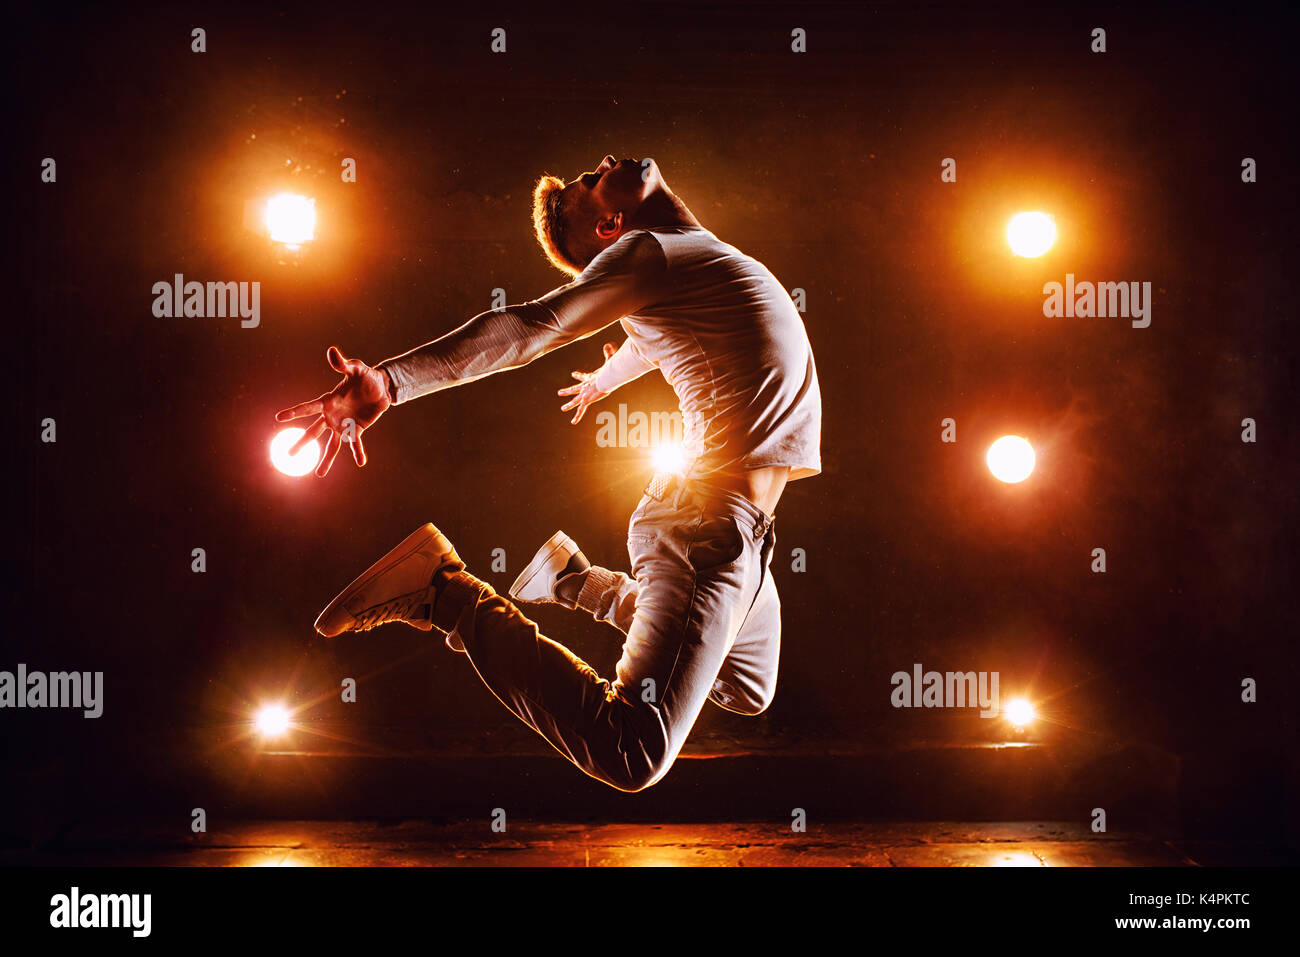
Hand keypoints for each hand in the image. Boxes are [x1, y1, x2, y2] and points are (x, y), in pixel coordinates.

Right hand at [275, 346, 390, 476]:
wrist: (381, 387)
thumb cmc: (366, 376)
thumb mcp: (356, 368)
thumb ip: (344, 363)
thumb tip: (332, 351)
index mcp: (328, 401)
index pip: (308, 407)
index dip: (294, 412)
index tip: (278, 418)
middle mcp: (332, 415)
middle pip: (314, 432)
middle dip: (302, 443)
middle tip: (287, 455)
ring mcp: (344, 424)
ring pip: (332, 444)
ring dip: (326, 459)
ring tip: (319, 474)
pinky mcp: (357, 429)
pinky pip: (355, 444)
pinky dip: (358, 452)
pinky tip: (361, 462)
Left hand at [558, 341, 616, 423]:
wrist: (605, 379)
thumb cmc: (609, 371)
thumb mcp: (609, 361)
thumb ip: (609, 353)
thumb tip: (609, 344)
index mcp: (590, 379)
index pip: (582, 377)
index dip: (578, 375)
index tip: (573, 374)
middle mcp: (585, 387)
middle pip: (574, 389)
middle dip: (567, 391)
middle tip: (560, 393)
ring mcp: (584, 394)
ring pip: (574, 400)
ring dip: (569, 404)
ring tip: (563, 408)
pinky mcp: (586, 401)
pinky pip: (580, 410)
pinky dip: (577, 416)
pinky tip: (572, 422)